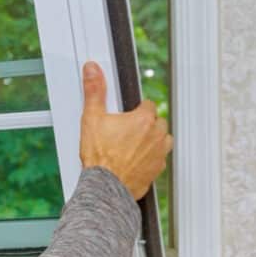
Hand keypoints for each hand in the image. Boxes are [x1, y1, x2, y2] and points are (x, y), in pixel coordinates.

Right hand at [79, 61, 171, 199]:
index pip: (148, 105)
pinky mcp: (157, 170)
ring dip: (153, 139)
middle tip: (127, 130)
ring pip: (163, 140)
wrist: (105, 186)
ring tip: (134, 144)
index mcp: (143, 120)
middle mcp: (156, 136)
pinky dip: (151, 158)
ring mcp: (159, 154)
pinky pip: (159, 159)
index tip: (128, 114)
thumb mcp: (92, 118)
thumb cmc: (100, 157)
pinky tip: (136, 160)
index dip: (136, 109)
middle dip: (145, 124)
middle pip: (157, 122)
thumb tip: (93, 70)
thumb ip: (94, 91)